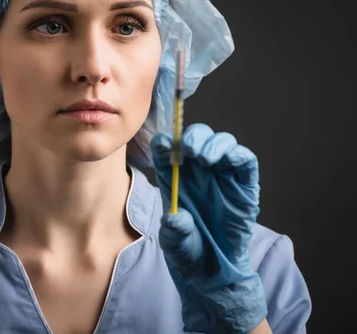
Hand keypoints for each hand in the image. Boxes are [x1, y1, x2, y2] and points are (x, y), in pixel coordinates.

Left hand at [151, 123, 266, 333]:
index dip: (164, 142)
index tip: (162, 144)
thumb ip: (174, 230)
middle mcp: (197, 172)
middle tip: (188, 149)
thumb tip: (175, 217)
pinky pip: (245, 162)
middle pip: (197, 139)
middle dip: (192, 137)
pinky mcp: (244, 185)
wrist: (212, 270)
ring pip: (221, 143)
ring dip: (214, 143)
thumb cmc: (188, 250)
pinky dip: (239, 154)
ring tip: (205, 157)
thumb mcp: (173, 242)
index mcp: (174, 178)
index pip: (167, 150)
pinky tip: (230, 159)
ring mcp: (221, 176)